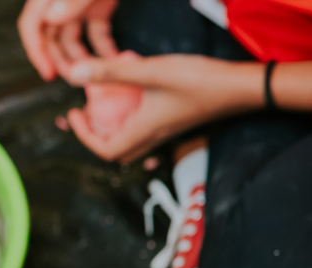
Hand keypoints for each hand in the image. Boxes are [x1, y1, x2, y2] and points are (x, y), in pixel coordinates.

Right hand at [18, 0, 118, 80]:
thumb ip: (70, 1)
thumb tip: (51, 18)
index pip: (31, 27)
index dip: (37, 52)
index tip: (49, 74)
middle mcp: (59, 4)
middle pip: (51, 39)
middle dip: (61, 61)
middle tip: (77, 81)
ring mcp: (78, 7)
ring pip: (73, 40)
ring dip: (82, 59)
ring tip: (97, 76)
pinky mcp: (97, 9)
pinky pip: (97, 34)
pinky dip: (104, 49)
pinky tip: (115, 61)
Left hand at [64, 54, 258, 161]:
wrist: (238, 88)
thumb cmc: (199, 81)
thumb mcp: (150, 72)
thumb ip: (111, 72)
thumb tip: (72, 74)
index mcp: (145, 129)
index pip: (107, 150)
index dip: (85, 137)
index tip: (74, 113)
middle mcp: (155, 135)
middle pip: (119, 151)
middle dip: (96, 135)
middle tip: (85, 112)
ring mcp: (167, 129)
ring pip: (133, 141)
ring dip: (113, 127)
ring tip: (104, 103)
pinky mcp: (176, 120)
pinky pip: (146, 128)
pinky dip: (130, 118)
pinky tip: (132, 93)